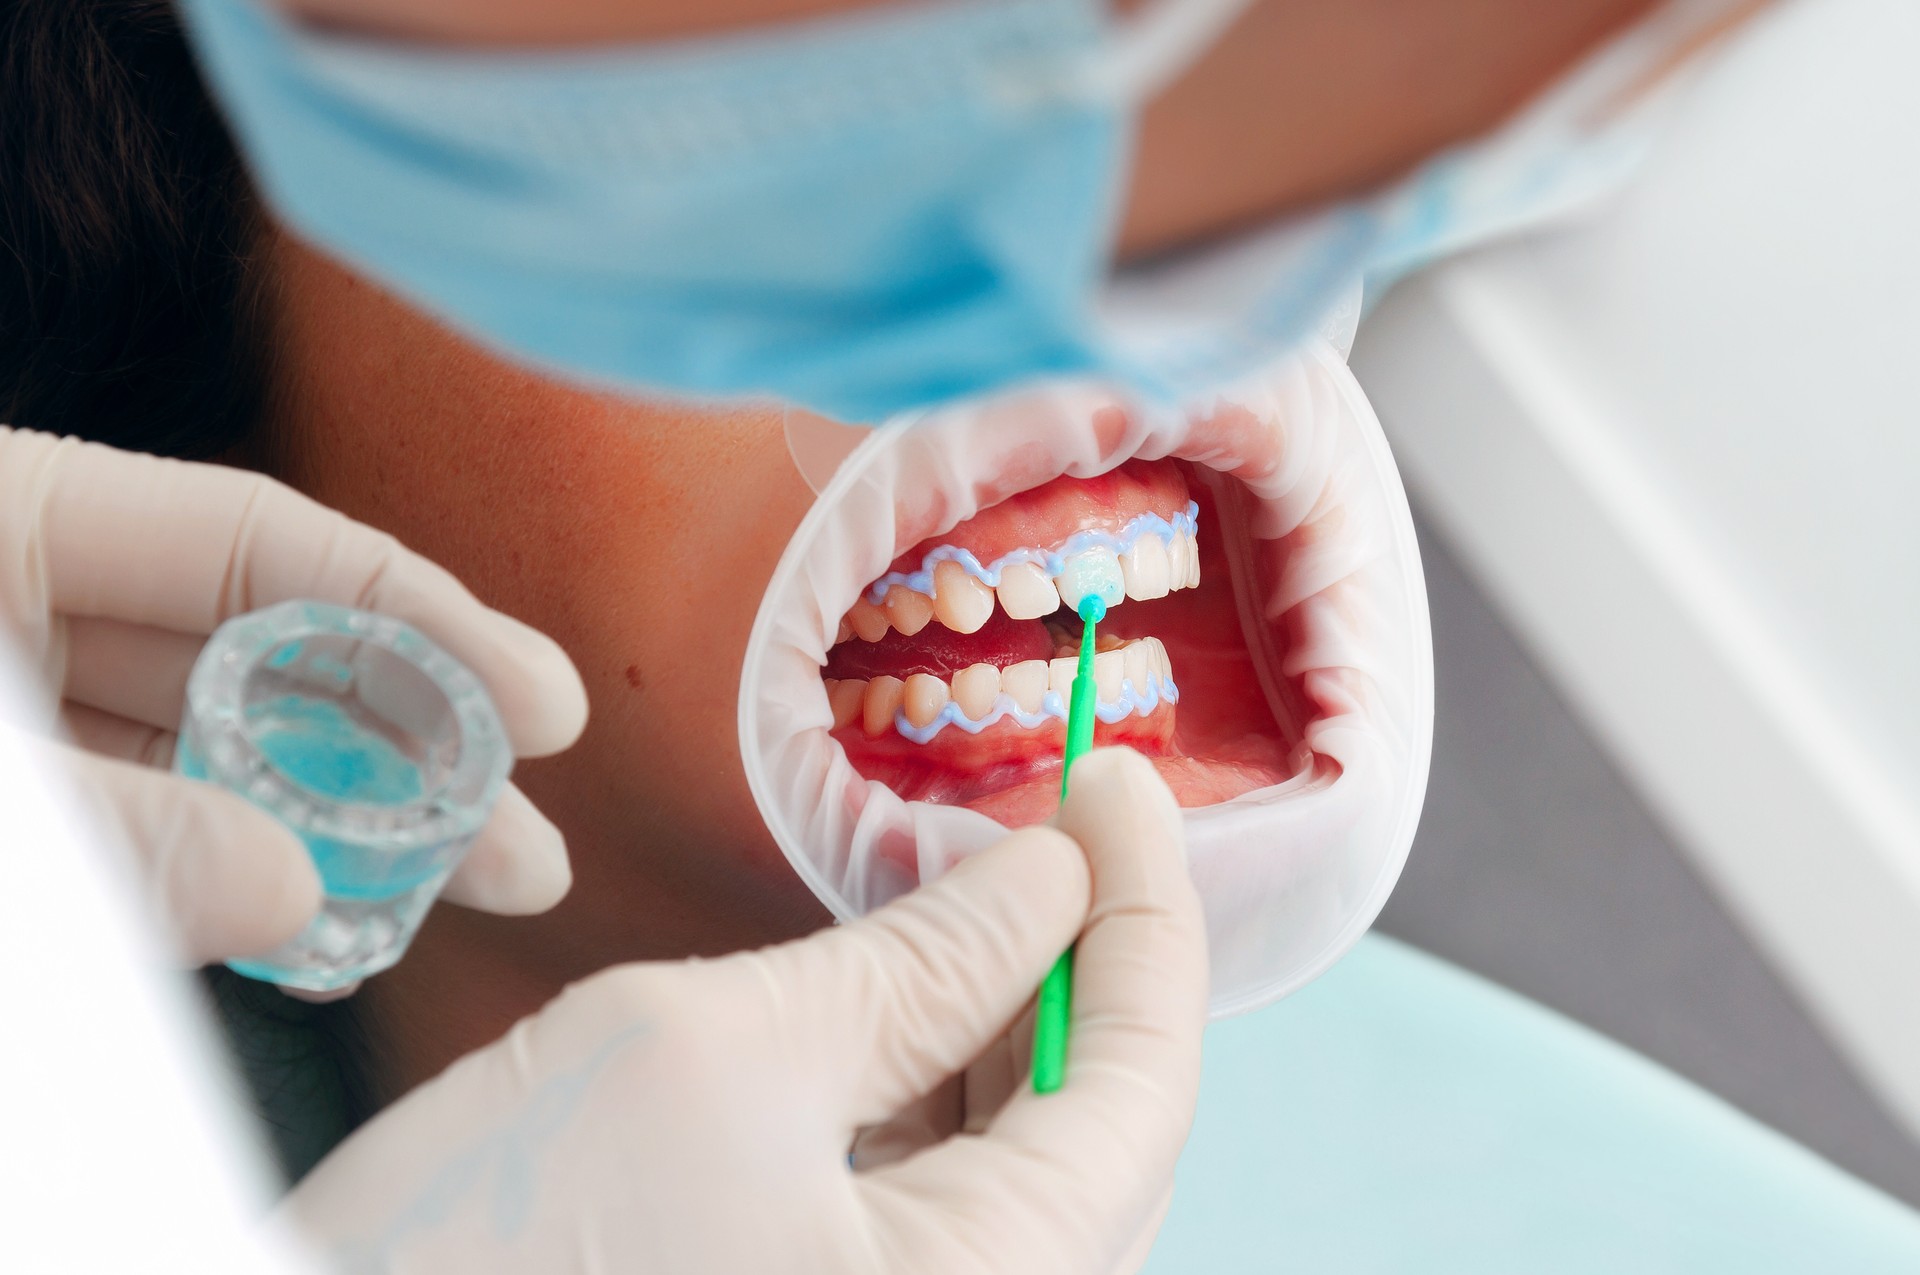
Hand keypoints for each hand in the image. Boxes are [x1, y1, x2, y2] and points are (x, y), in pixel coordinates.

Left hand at [0, 427, 588, 967]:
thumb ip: (114, 825)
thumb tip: (290, 894)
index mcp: (10, 518)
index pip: (258, 540)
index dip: (417, 619)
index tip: (540, 707)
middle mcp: (37, 606)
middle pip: (266, 663)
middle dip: (407, 755)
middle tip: (526, 846)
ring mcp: (28, 716)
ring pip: (223, 764)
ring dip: (342, 839)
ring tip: (460, 898)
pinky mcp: (32, 822)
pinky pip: (153, 841)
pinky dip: (234, 892)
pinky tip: (317, 941)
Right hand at [284, 748, 1205, 1274]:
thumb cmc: (487, 1257)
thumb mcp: (716, 1054)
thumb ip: (915, 963)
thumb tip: (1042, 872)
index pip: (1142, 1080)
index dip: (1148, 909)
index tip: (1118, 777)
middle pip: (1092, 1126)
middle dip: (1076, 954)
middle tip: (1050, 813)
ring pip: (1009, 1163)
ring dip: (997, 1011)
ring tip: (966, 877)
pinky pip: (921, 1202)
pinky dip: (920, 1083)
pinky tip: (890, 982)